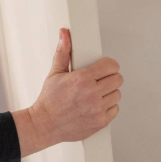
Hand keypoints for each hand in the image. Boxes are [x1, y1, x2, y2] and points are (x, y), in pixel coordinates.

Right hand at [24, 28, 121, 150]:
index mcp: (82, 79)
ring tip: (95, 96)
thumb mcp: (54, 74)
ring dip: (108, 94)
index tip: (103, 70)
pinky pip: (115, 109)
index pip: (111, 65)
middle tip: (98, 83)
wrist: (42, 126)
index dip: (108, 66)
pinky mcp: (100, 121)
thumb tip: (64, 35)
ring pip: (117, 94)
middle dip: (109, 79)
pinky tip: (95, 107)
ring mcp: (97, 108)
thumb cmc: (48, 102)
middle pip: (117, 79)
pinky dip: (107, 109)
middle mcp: (91, 94)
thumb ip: (63, 52)